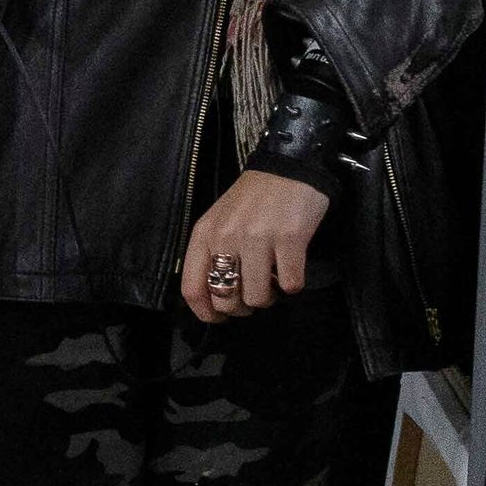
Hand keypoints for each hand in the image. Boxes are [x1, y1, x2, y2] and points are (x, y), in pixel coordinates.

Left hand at [181, 169, 331, 323]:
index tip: (219, 317)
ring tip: (273, 280)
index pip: (192, 288)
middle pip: (225, 299)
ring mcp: (258, 239)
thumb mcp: (220, 220)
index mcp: (205, 234)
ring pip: (257, 297)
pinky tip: (291, 269)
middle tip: (253, 295)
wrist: (289, 167)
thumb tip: (215, 295)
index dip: (205, 312)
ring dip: (268, 297)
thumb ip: (212, 252)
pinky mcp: (290, 240)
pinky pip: (290, 285)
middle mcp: (227, 237)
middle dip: (241, 307)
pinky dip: (293, 284)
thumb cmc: (253, 198)